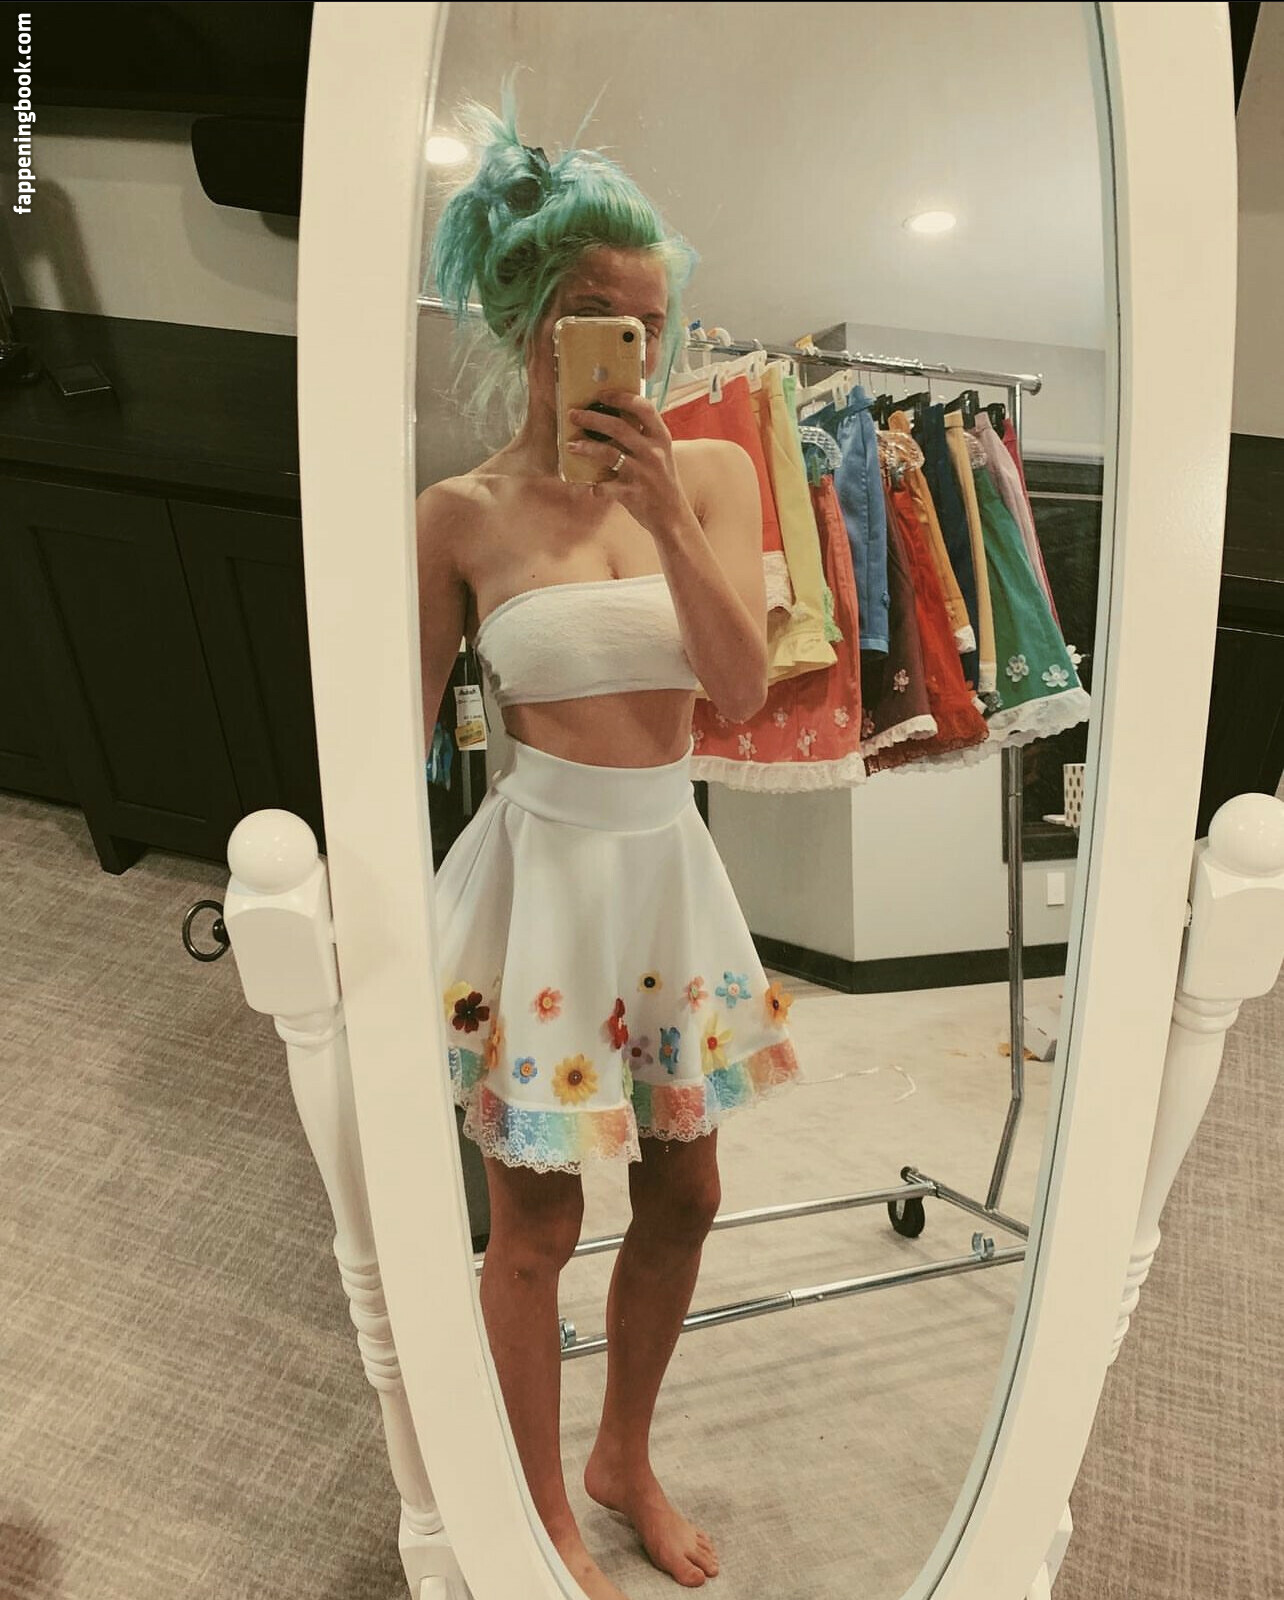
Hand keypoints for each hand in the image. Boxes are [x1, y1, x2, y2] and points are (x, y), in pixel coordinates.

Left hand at [566, 391, 695, 540]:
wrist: (672, 515)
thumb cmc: (661, 480)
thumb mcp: (659, 452)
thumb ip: (641, 435)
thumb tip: (611, 416)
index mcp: (661, 437)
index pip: (643, 408)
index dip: (621, 397)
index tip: (601, 394)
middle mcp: (653, 452)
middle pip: (618, 427)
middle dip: (591, 418)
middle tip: (573, 415)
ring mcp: (643, 472)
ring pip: (608, 453)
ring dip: (586, 448)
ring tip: (571, 445)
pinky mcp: (632, 493)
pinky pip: (606, 486)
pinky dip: (595, 487)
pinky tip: (589, 486)